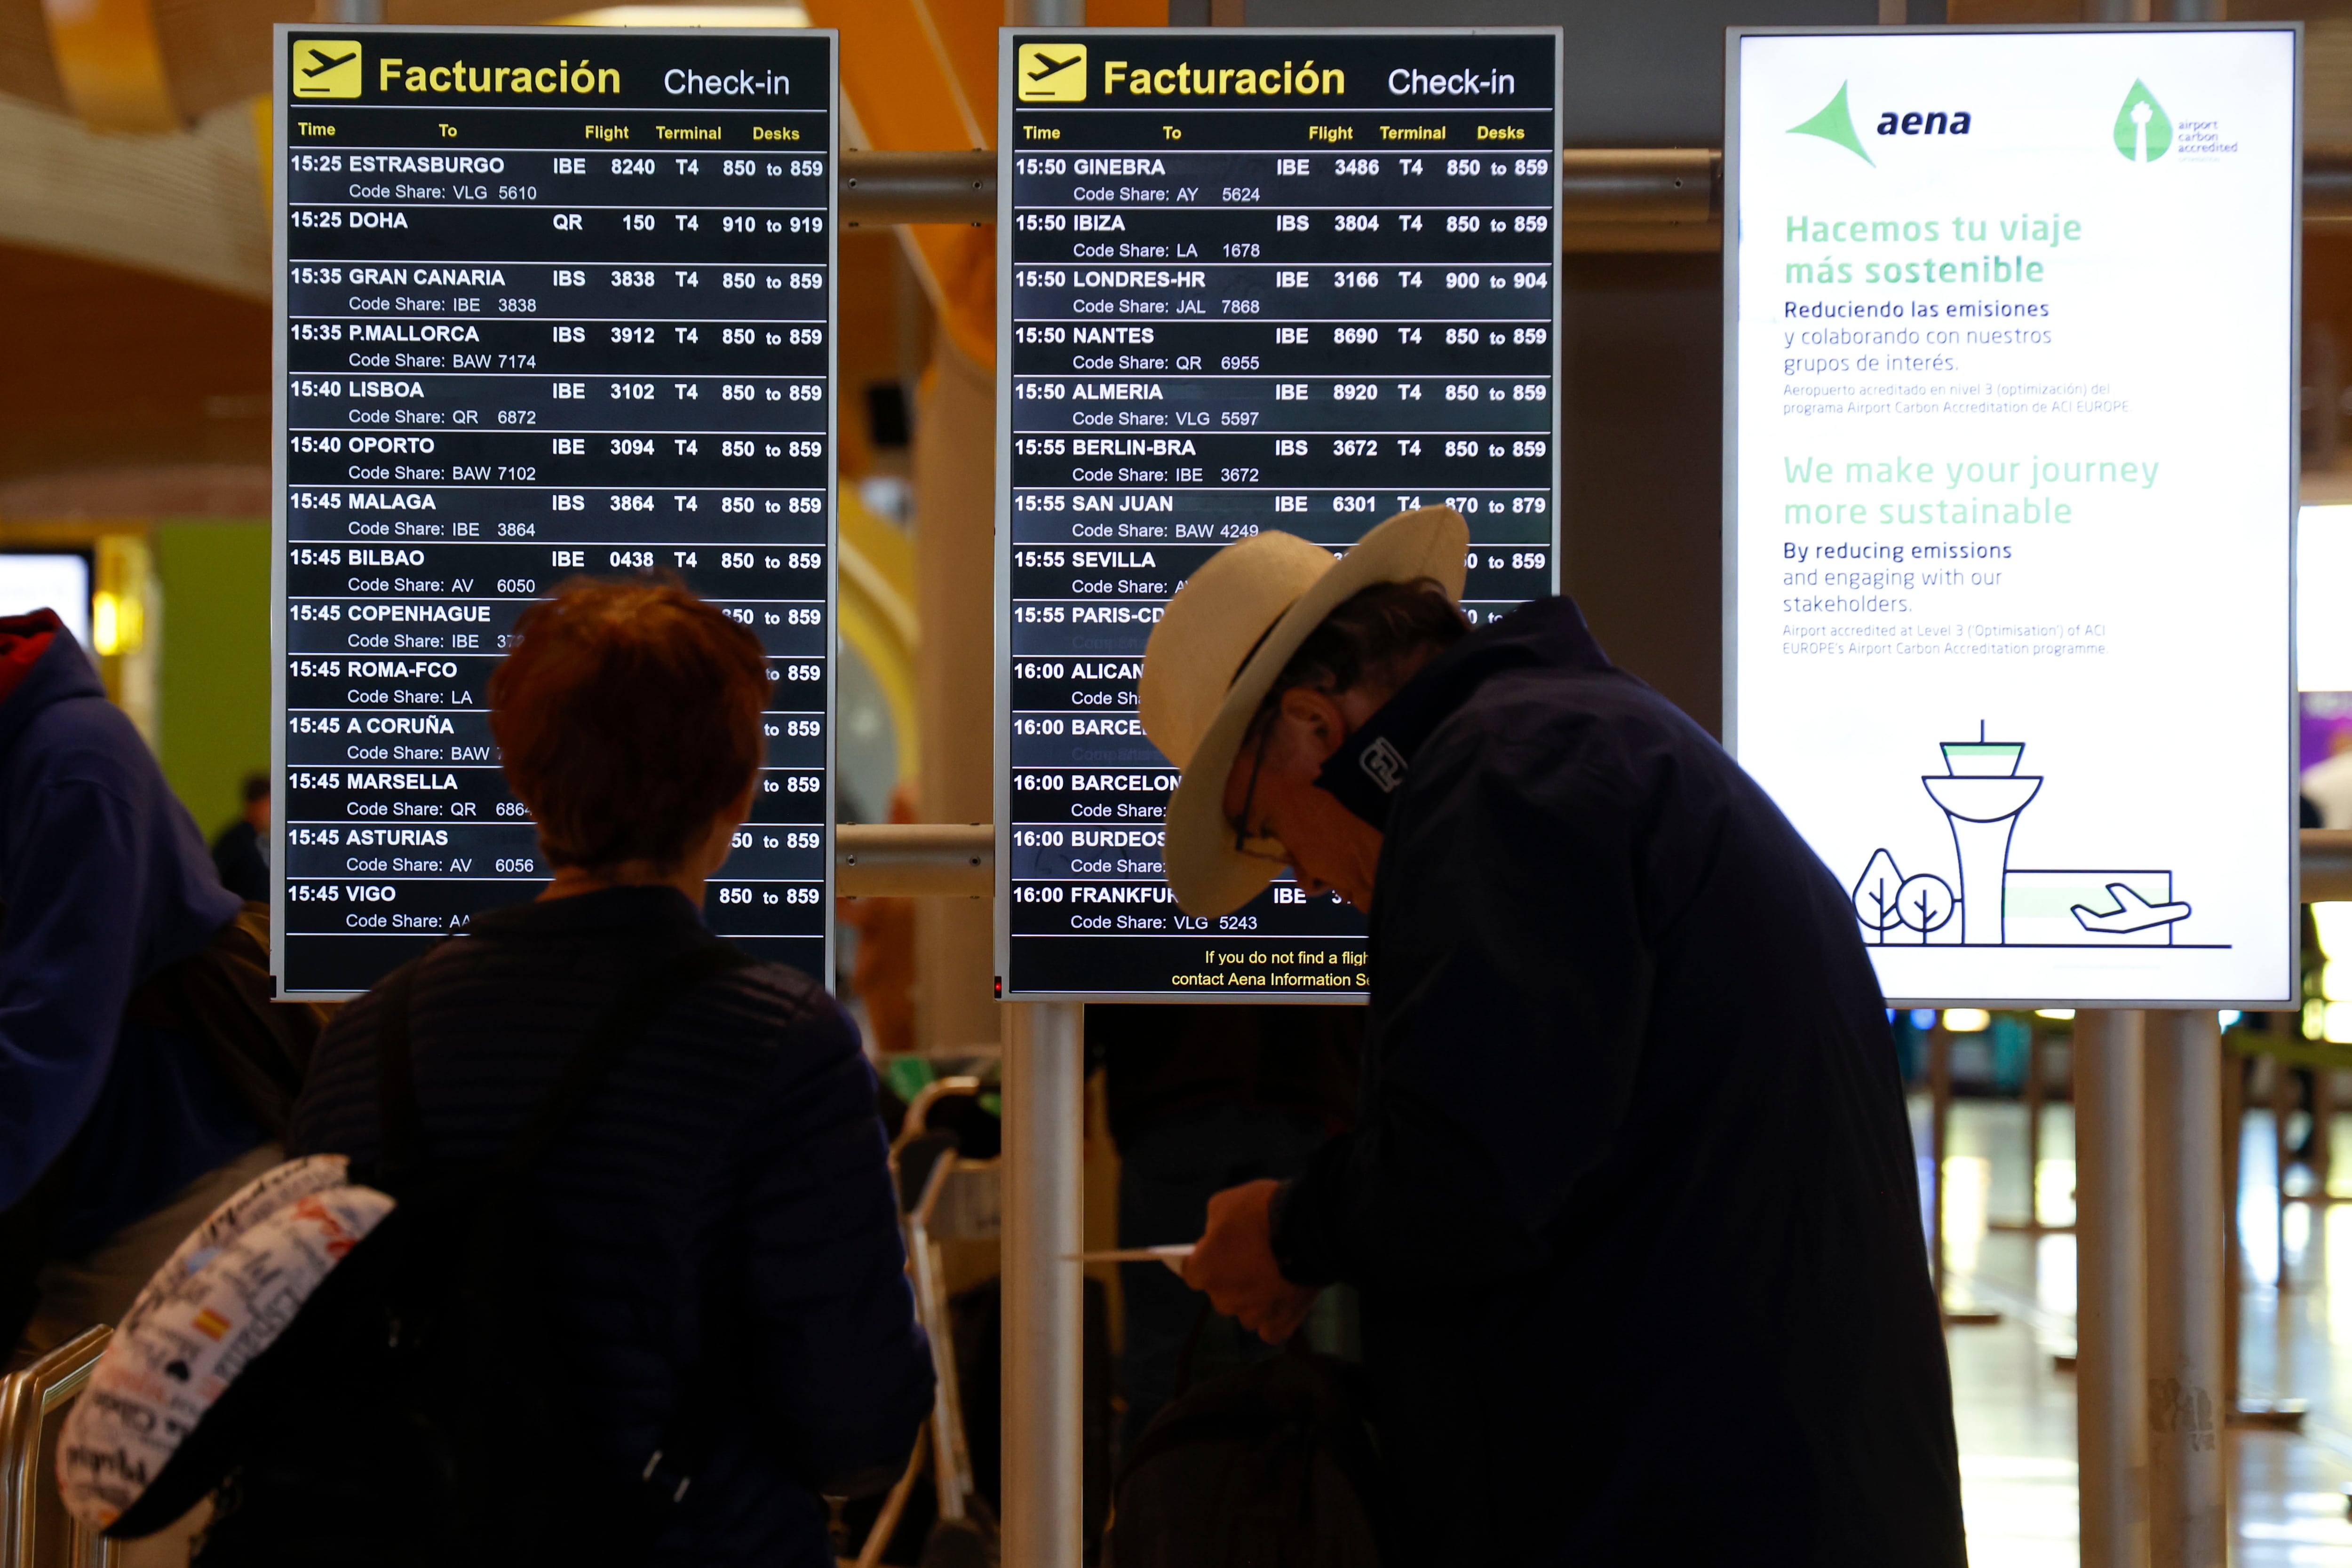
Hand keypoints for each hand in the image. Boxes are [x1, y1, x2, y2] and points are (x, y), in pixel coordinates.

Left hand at [1181, 1179, 1320, 1344]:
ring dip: (1254, 1299)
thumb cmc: (1263, 1210)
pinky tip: (1283, 1299)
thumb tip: (1215, 1240)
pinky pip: (1270, 1329)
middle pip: (1221, 1293)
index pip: (1191, 1272)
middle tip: (1254, 1258)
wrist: (1308, 1227)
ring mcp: (1252, 1314)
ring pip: (1246, 1312)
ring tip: (1275, 1275)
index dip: (1205, 1259)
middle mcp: (1223, 1298)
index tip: (1218, 1249)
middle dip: (1232, 1279)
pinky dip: (1274, 1318)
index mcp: (1204, 1270)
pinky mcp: (1280, 1323)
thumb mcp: (1224, 1204)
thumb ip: (1213, 1227)